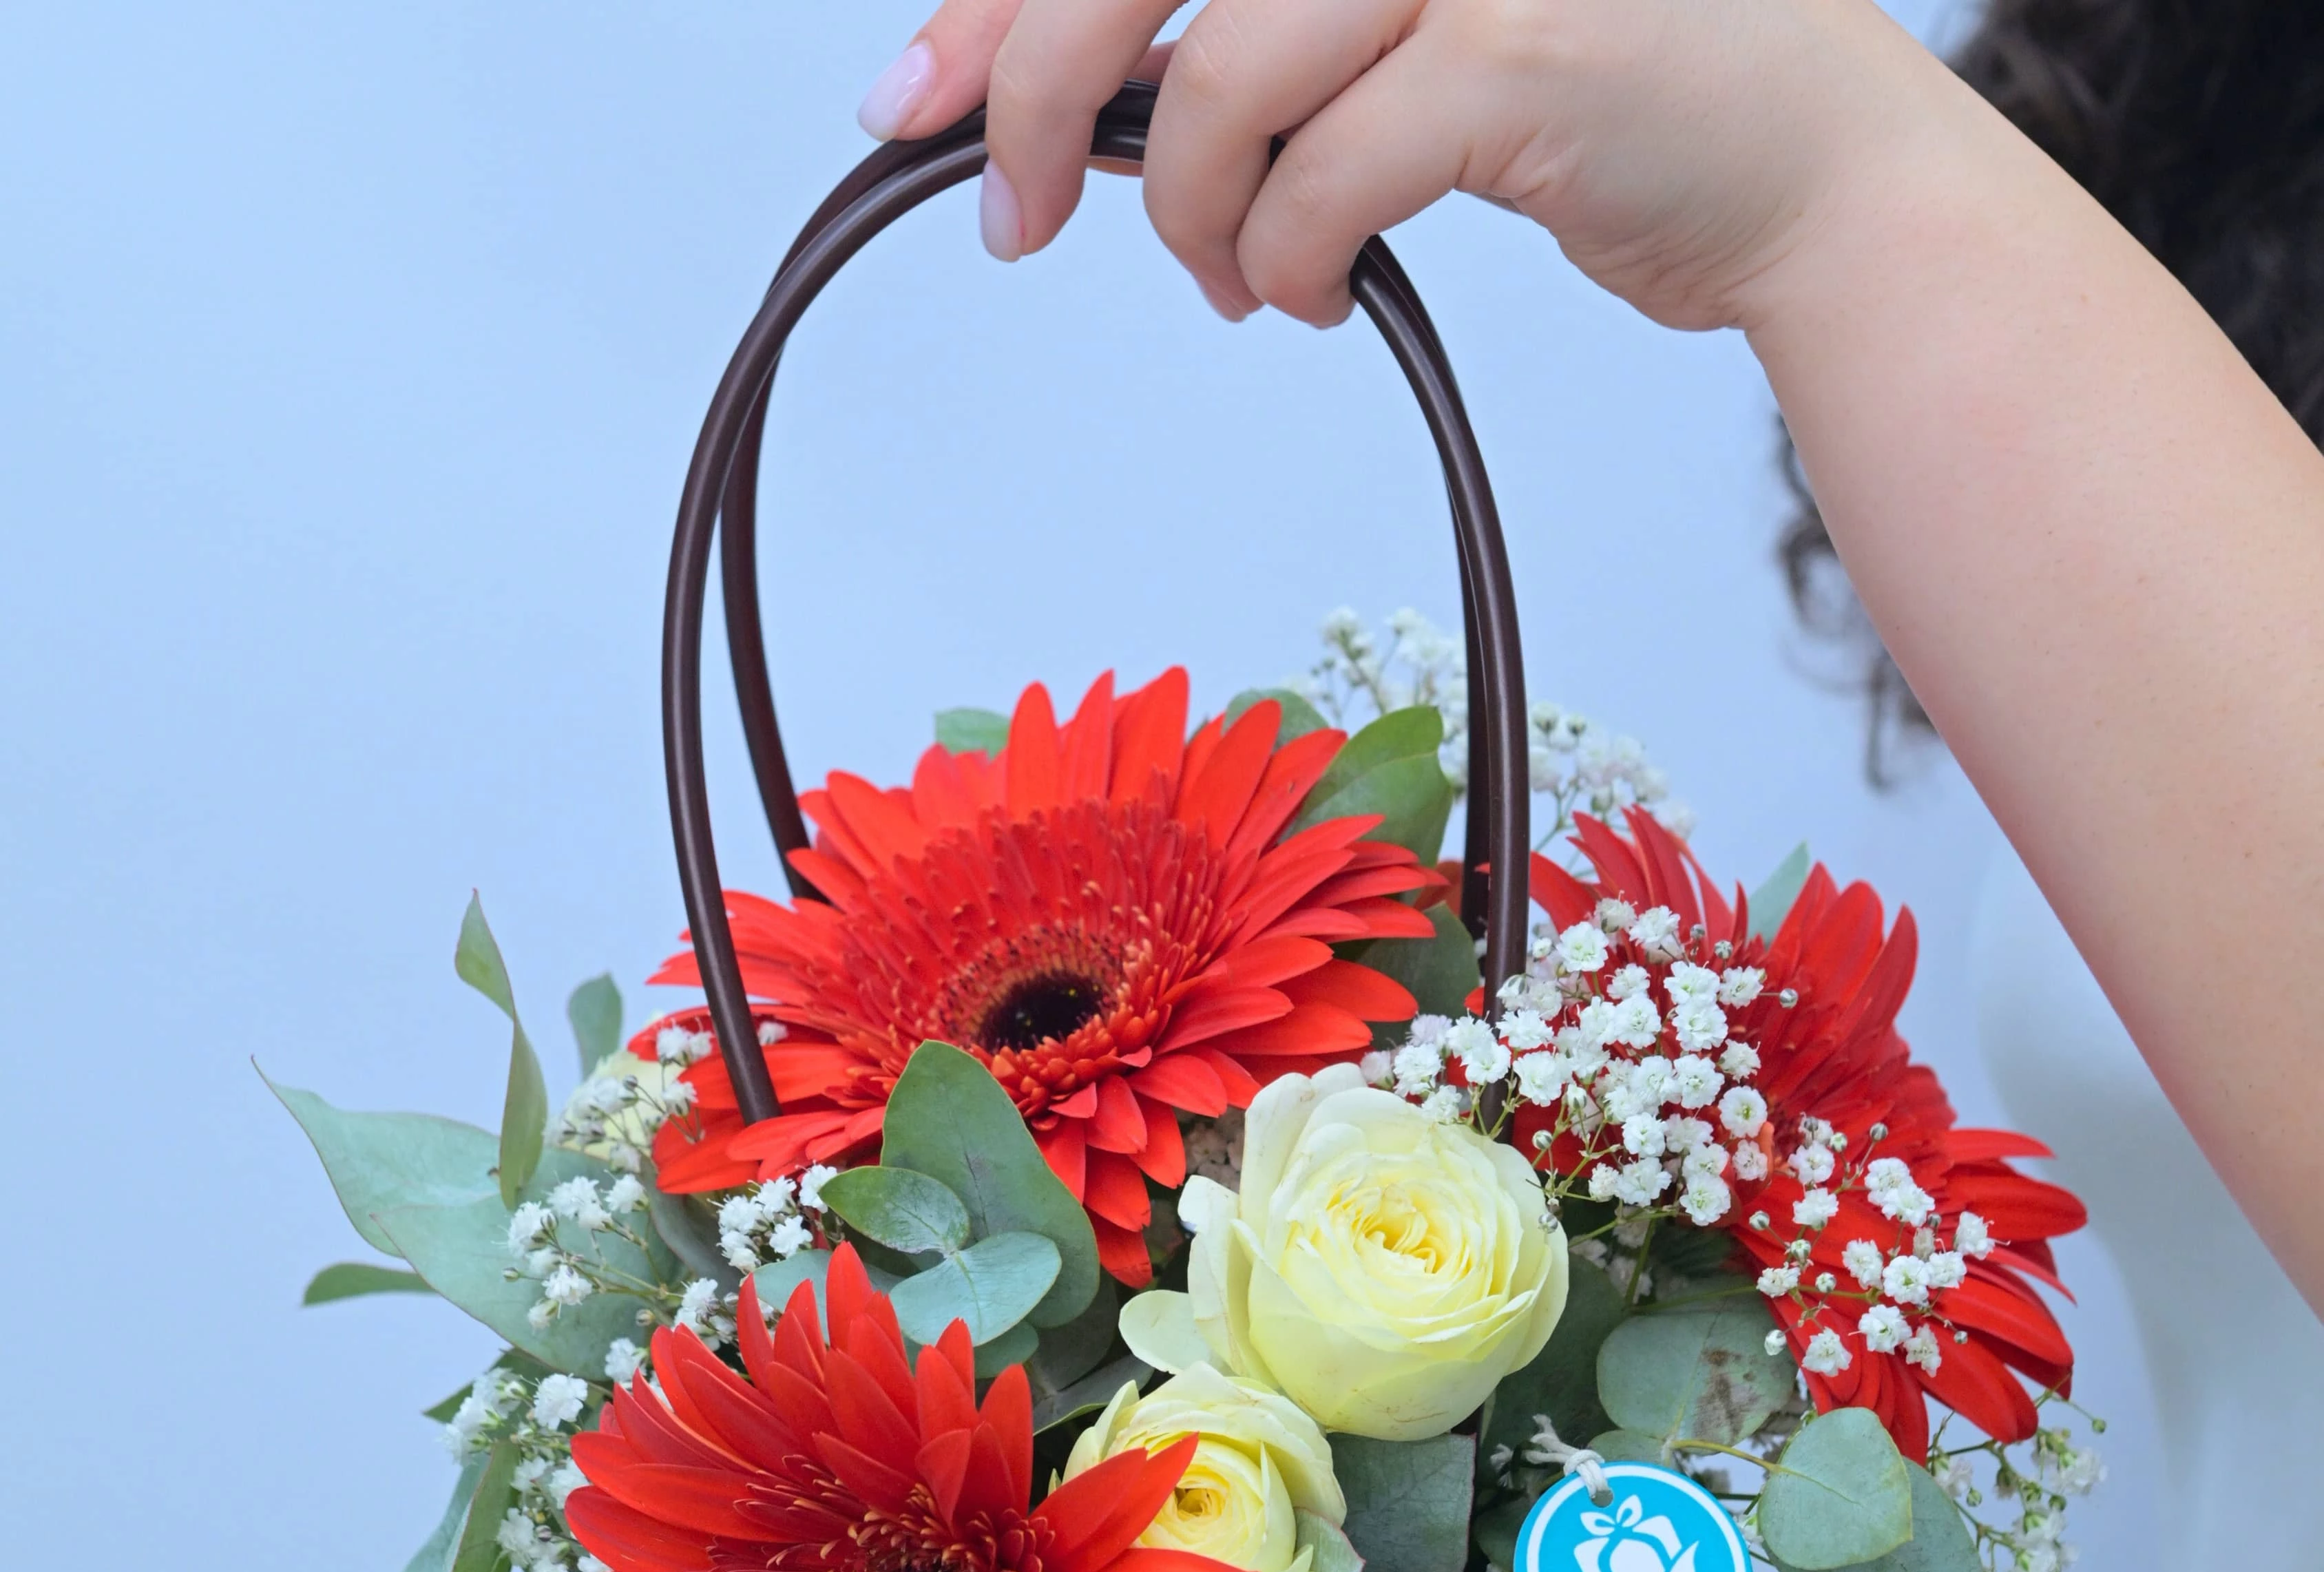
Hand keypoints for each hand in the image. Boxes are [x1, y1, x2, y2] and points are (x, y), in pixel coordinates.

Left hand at [854, 0, 1952, 333]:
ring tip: (1248, 280)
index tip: (911, 97)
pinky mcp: (1519, 53)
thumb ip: (1245, 37)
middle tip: (1014, 221)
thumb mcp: (1394, 31)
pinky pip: (1320, 181)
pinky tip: (1318, 295)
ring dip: (1197, 220)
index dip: (1002, 5)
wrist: (1811, 169)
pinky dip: (1291, 262)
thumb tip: (1052, 98)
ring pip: (1221, 86)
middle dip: (1036, 98)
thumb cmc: (1600, 92)